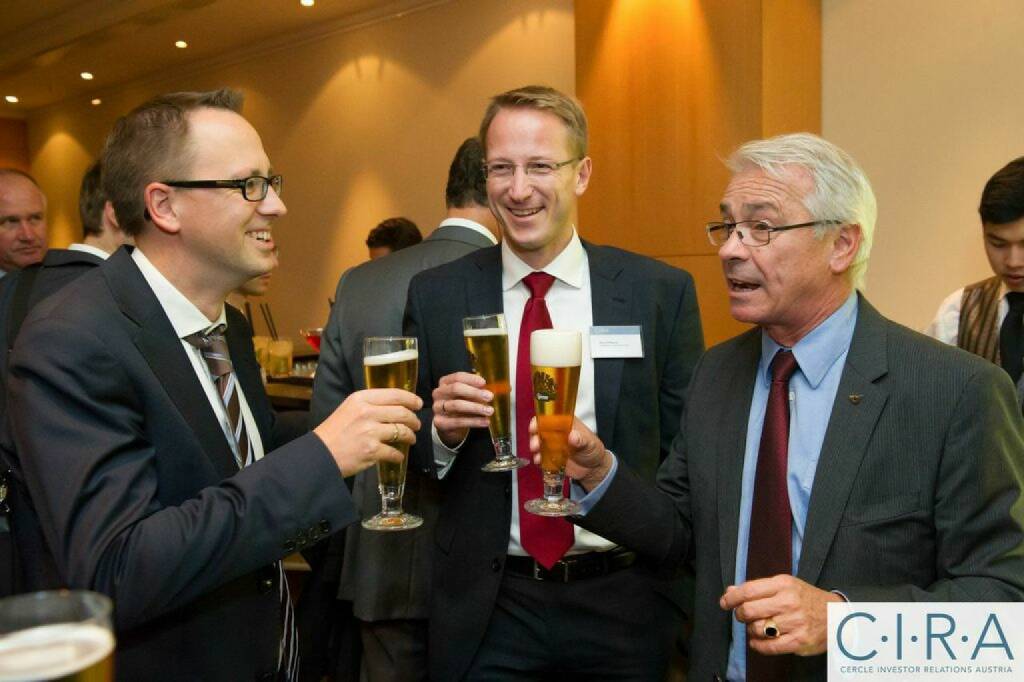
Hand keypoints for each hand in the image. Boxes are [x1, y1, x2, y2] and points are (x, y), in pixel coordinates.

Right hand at [314, 388, 421, 476]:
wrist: (319, 454)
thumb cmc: (333, 431)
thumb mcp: (348, 408)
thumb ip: (368, 405)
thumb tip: (394, 406)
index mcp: (361, 398)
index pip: (395, 394)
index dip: (411, 399)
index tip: (418, 404)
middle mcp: (367, 412)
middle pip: (403, 412)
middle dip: (414, 420)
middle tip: (416, 424)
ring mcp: (370, 431)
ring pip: (402, 431)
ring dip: (410, 436)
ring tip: (410, 439)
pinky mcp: (372, 450)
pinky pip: (394, 452)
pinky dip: (398, 455)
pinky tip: (397, 456)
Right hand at [432, 372, 492, 447]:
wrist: (449, 425)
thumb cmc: (461, 405)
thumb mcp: (467, 395)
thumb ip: (476, 390)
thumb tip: (492, 389)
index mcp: (445, 382)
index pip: (457, 377)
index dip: (471, 379)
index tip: (484, 383)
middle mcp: (439, 393)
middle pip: (456, 389)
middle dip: (474, 392)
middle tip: (489, 396)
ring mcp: (437, 408)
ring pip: (457, 405)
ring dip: (476, 408)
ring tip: (490, 410)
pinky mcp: (439, 422)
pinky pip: (458, 421)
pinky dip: (474, 421)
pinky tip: (485, 421)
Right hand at [528, 417, 610, 490]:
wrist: (593, 469)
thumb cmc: (593, 450)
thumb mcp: (590, 444)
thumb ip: (582, 440)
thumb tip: (572, 436)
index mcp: (566, 424)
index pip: (550, 417)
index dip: (540, 419)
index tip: (535, 425)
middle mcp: (557, 433)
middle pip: (540, 429)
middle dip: (535, 435)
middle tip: (535, 444)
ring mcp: (552, 445)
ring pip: (538, 442)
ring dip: (534, 446)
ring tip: (536, 453)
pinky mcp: (551, 457)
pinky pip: (540, 456)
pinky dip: (538, 458)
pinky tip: (539, 461)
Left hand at [719, 575, 841, 655]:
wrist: (836, 615)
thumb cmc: (804, 599)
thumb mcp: (784, 586)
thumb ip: (757, 589)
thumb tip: (730, 592)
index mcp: (783, 584)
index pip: (748, 590)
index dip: (731, 598)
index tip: (725, 602)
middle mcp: (789, 602)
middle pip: (749, 610)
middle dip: (740, 615)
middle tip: (743, 616)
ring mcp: (795, 622)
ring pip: (757, 629)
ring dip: (751, 629)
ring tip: (757, 626)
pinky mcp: (799, 641)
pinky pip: (769, 647)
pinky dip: (758, 645)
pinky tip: (758, 641)